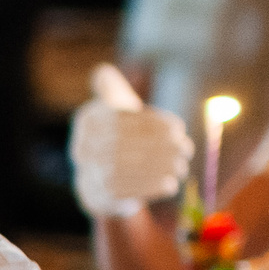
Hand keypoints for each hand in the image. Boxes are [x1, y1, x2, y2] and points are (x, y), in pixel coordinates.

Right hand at [69, 66, 191, 215]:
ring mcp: (88, 173)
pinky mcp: (99, 197)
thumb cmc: (117, 136)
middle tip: (186, 149)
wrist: (101, 181)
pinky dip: (151, 187)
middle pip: (123, 145)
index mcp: (88, 120)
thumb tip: (101, 72)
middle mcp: (81, 146)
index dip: (154, 124)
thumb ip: (112, 90)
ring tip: (182, 166)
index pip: (121, 119)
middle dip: (160, 147)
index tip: (179, 128)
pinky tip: (171, 183)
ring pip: (126, 169)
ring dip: (159, 167)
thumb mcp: (114, 109)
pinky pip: (126, 192)